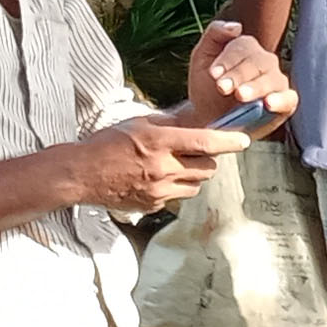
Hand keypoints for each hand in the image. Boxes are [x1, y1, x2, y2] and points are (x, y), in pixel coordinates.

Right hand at [66, 117, 248, 209]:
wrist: (82, 175)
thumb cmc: (107, 144)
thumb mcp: (138, 124)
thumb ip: (168, 124)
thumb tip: (195, 121)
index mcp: (158, 142)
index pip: (205, 142)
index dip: (229, 141)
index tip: (244, 140)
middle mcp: (162, 168)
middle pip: (207, 168)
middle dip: (208, 160)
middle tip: (196, 153)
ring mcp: (158, 191)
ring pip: (196, 185)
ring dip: (192, 176)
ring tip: (173, 167)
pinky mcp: (153, 206)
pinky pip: (177, 197)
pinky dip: (174, 189)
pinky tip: (156, 180)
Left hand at [178, 20, 295, 130]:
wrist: (207, 120)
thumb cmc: (206, 88)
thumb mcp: (201, 58)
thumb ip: (214, 35)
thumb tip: (236, 27)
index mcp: (247, 49)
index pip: (243, 47)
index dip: (228, 60)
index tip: (212, 75)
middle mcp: (265, 63)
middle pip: (258, 62)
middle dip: (239, 74)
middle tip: (221, 88)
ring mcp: (276, 83)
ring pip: (273, 78)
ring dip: (256, 87)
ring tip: (240, 96)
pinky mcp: (285, 104)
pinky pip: (289, 98)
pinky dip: (280, 100)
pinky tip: (267, 104)